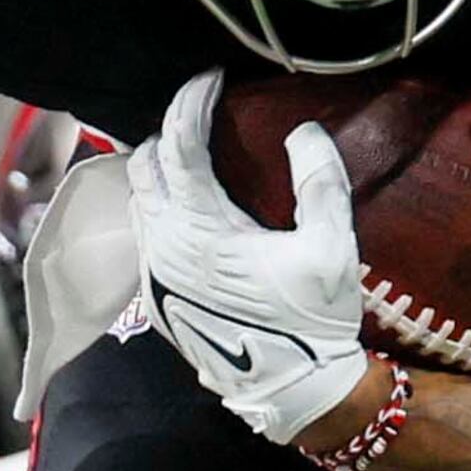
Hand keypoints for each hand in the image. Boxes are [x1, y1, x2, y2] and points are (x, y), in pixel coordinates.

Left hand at [126, 70, 371, 442]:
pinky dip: (159, 207)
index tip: (212, 79)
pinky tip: (190, 209)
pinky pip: (142, 233)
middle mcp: (164, 246)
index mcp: (201, 229)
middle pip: (145, 163)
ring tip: (195, 158)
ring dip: (160, 171)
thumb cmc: (313, 320)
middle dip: (171, 131)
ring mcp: (153, 272)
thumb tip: (303, 132)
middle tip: (205, 118)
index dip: (192, 101)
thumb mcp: (333, 247)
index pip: (180, 144)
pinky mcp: (153, 296)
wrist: (291, 391)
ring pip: (137, 199)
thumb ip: (321, 182)